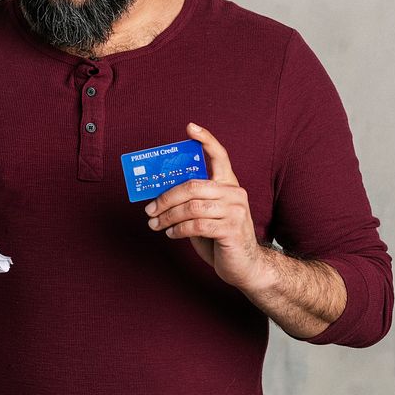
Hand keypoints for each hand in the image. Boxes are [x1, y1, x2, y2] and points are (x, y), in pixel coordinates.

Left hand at [145, 123, 268, 292]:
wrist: (245, 266)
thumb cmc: (220, 237)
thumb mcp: (206, 214)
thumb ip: (192, 200)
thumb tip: (159, 195)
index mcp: (228, 184)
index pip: (219, 156)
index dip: (206, 140)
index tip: (190, 127)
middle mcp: (234, 193)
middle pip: (192, 185)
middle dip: (165, 197)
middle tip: (149, 209)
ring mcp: (236, 210)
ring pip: (191, 207)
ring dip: (168, 217)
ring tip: (156, 224)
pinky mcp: (232, 229)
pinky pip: (197, 225)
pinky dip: (179, 229)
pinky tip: (171, 234)